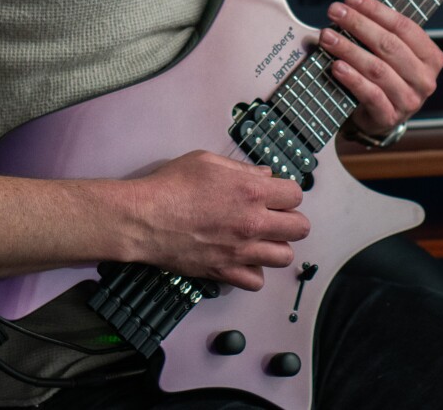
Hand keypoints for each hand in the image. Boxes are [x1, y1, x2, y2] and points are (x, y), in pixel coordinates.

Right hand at [122, 151, 307, 290]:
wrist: (142, 218)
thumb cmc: (170, 185)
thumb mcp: (207, 161)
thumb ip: (242, 169)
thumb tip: (265, 175)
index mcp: (251, 191)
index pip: (295, 195)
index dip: (286, 194)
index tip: (274, 195)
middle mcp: (253, 222)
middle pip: (300, 228)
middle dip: (290, 220)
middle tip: (272, 217)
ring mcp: (241, 250)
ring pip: (285, 257)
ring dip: (276, 247)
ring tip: (260, 240)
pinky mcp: (225, 271)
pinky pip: (257, 281)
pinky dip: (253, 272)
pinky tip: (242, 259)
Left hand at [318, 0, 442, 137]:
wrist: (378, 116)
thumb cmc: (384, 72)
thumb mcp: (382, 40)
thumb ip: (372, 8)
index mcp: (430, 55)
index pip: (404, 26)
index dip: (376, 9)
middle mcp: (425, 78)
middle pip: (389, 46)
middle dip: (359, 25)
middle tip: (334, 12)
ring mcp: (410, 100)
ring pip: (378, 69)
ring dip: (349, 50)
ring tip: (327, 37)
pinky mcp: (390, 116)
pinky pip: (371, 94)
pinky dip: (352, 79)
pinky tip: (337, 66)